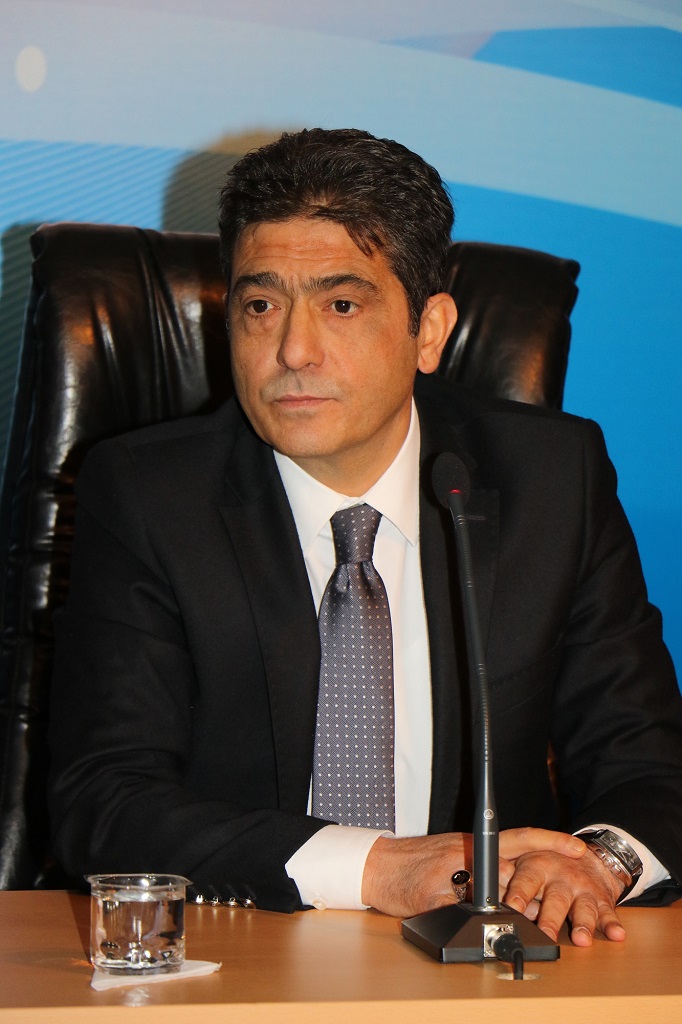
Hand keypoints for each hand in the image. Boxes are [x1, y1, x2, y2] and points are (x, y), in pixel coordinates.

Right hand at [361, 827, 585, 917]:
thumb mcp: (454, 858)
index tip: (578, 850)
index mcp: (475, 843)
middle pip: (513, 871)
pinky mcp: (431, 895)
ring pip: (491, 892)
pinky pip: (459, 912)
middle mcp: (466, 852)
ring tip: (519, 922)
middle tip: (553, 909)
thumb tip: (520, 896)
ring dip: (506, 910)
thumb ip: (484, 871)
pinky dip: (468, 920)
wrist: (376, 865)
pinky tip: (472, 925)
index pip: (521, 838)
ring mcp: (449, 873)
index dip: (550, 842)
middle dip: (536, 894)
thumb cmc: (416, 863)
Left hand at [503, 846, 626, 945]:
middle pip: (555, 897)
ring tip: (581, 939)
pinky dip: (612, 925)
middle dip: (550, 917)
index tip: (512, 907)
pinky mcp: (601, 899)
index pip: (526, 879)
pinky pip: (608, 912)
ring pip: (582, 906)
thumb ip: (504, 874)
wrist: (584, 853)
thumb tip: (487, 884)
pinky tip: (617, 935)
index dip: (519, 893)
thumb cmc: (544, 863)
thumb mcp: (521, 860)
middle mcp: (561, 877)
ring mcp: (582, 888)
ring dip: (583, 923)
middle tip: (544, 933)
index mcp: (536, 866)